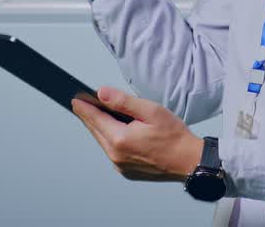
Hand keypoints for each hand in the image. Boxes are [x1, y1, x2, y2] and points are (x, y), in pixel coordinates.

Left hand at [72, 86, 203, 181]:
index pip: (95, 119)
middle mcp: (116, 155)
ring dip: (101, 129)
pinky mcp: (126, 171)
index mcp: (120, 139)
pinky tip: (118, 132)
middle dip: (90, 117)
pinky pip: (112, 152)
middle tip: (84, 105)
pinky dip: (111, 140)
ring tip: (101, 115)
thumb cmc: (174, 136)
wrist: (188, 160)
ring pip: (103, 142)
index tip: (75, 100)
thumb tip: (101, 93)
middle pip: (96, 131)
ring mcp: (120, 166)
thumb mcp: (150, 111)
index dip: (84, 108)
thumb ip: (123, 101)